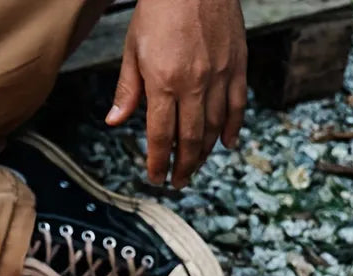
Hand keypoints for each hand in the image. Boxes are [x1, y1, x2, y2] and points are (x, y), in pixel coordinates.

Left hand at [106, 0, 246, 188]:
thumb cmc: (160, 8)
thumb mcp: (133, 48)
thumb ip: (127, 89)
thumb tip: (114, 122)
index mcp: (164, 82)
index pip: (160, 136)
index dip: (158, 162)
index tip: (155, 178)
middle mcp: (195, 83)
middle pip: (189, 139)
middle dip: (182, 166)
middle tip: (176, 182)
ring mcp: (220, 74)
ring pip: (214, 127)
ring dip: (204, 153)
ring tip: (194, 167)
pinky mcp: (238, 63)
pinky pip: (238, 105)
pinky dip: (232, 127)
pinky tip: (226, 144)